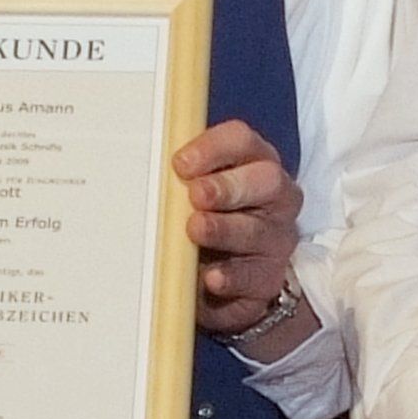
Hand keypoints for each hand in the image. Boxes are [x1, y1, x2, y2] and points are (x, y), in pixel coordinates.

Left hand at [177, 121, 310, 354]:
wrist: (225, 274)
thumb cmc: (207, 218)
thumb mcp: (194, 191)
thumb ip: (182, 177)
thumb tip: (142, 169)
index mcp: (254, 163)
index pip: (243, 141)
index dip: (213, 148)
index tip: (181, 164)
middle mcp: (275, 198)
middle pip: (267, 180)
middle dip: (228, 186)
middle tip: (197, 195)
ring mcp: (275, 239)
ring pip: (258, 231)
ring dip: (224, 229)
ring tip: (196, 230)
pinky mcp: (267, 277)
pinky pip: (253, 276)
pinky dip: (230, 276)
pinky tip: (211, 277)